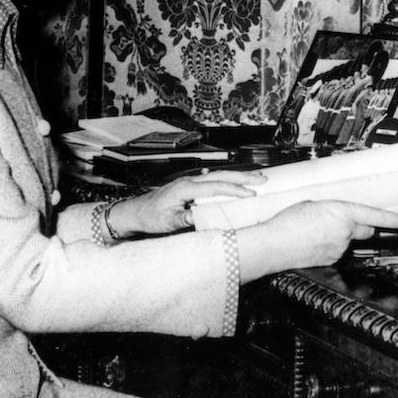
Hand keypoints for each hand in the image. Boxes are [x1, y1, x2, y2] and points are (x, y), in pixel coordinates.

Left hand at [111, 170, 265, 236]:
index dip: (234, 190)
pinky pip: (213, 180)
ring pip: (218, 175)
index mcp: (185, 188)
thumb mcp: (167, 222)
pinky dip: (228, 179)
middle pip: (221, 175)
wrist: (135, 212)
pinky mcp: (190, 186)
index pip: (215, 187)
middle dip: (243, 177)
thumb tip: (203, 217)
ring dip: (237, 176)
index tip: (251, 194)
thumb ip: (185, 219)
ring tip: (256, 178)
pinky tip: (236, 181)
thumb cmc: (150, 217)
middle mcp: (189, 181)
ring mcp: (190, 182)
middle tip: (262, 179)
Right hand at [237, 200, 397, 281]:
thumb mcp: (312, 205)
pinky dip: (331, 246)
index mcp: (340, 213)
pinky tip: (313, 243)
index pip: (374, 216)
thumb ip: (332, 210)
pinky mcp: (332, 261)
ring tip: (316, 232)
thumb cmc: (287, 222)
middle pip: (366, 230)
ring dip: (341, 237)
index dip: (392, 220)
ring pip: (349, 241)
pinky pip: (338, 251)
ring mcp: (339, 249)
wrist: (272, 246)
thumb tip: (339, 217)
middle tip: (348, 223)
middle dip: (364, 226)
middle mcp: (344, 232)